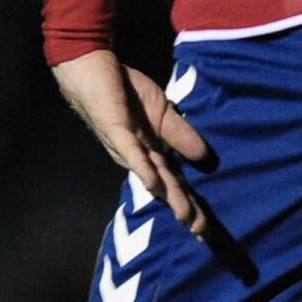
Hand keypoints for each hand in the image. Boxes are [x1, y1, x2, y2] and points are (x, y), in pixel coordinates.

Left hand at [50, 49, 214, 234]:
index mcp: (154, 154)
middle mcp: (141, 157)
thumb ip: (182, 135)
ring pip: (152, 174)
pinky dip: (142, 167)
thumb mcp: (164, 112)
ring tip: (184, 216)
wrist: (94, 69)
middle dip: (184, 209)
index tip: (207, 230)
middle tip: (202, 233)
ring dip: (168, 195)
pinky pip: (131, 151)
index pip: (177, 183)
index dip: (192, 204)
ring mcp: (128, 146)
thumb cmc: (127, 94)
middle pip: (166, 187)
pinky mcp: (116, 130)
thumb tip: (205, 157)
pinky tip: (153, 182)